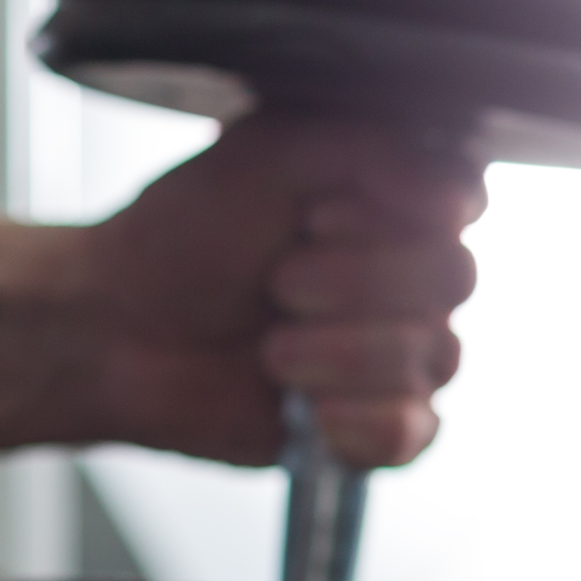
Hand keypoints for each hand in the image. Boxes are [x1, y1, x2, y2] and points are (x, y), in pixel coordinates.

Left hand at [0, 116, 482, 467]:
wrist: (119, 328)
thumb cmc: (182, 236)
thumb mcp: (267, 152)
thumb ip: (369, 148)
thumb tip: (457, 194)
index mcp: (391, 197)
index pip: (461, 200)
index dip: (393, 215)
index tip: (317, 216)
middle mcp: (409, 272)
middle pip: (454, 278)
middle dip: (353, 284)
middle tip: (277, 282)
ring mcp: (398, 351)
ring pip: (433, 356)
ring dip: (336, 353)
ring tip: (270, 347)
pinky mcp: (374, 424)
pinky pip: (415, 433)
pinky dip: (358, 422)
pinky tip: (308, 408)